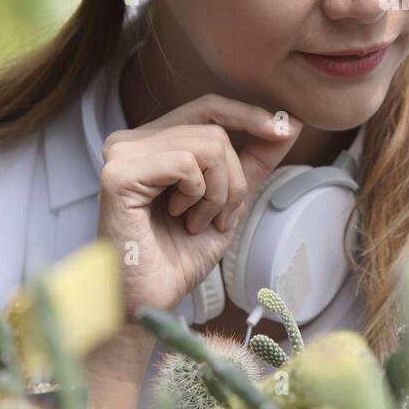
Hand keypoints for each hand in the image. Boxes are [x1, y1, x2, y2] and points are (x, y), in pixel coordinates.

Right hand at [96, 95, 301, 319]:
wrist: (151, 301)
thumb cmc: (179, 256)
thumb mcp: (228, 201)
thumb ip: (253, 161)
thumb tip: (290, 124)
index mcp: (152, 142)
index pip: (208, 107)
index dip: (248, 115)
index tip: (285, 129)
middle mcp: (132, 141)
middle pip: (215, 131)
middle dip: (234, 179)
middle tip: (220, 218)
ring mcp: (121, 154)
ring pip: (207, 146)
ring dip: (218, 194)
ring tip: (197, 222)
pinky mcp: (118, 173)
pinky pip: (186, 164)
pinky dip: (198, 196)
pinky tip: (180, 219)